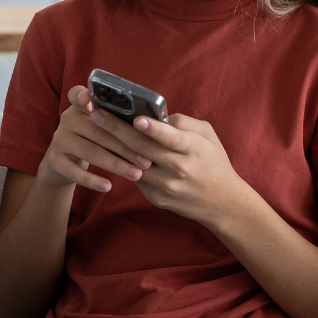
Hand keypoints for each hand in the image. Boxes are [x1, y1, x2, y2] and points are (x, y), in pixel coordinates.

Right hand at [38, 87, 152, 193]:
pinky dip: (92, 180)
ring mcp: (59, 140)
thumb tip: (157, 125)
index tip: (89, 97)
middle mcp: (67, 120)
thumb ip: (117, 121)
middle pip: (96, 131)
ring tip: (136, 174)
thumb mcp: (99, 126)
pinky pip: (75, 172)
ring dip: (115, 164)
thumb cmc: (93, 141)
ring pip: (89, 152)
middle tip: (147, 160)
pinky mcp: (55, 161)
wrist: (62, 164)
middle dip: (124, 146)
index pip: (77, 94)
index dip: (82, 95)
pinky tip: (108, 186)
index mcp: (79, 107)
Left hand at [86, 106, 245, 225]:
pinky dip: (121, 162)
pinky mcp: (156, 198)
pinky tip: (106, 148)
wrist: (223, 203)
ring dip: (112, 146)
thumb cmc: (213, 162)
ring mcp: (166, 186)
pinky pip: (134, 177)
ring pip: (133, 164)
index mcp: (194, 149)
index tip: (136, 119)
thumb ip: (183, 123)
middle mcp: (179, 168)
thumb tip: (155, 116)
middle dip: (116, 129)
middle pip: (142, 148)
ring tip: (94, 128)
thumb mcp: (208, 136)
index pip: (171, 138)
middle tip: (96, 114)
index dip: (154, 129)